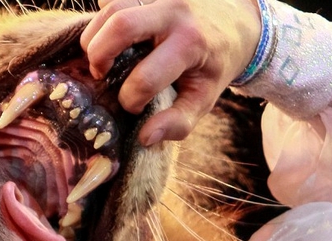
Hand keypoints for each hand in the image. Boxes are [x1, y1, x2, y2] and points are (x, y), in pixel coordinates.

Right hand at [81, 0, 261, 144]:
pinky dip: (102, 20)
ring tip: (100, 58)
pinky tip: (109, 39)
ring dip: (94, 37)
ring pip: (111, 8)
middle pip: (121, 26)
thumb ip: (178, 122)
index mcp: (191, 44)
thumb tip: (145, 137)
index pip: (146, 77)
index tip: (135, 106)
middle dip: (100, 56)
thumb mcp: (204, 99)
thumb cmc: (214, 67)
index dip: (132, 99)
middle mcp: (175, 13)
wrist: (236, 23)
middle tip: (101, 75)